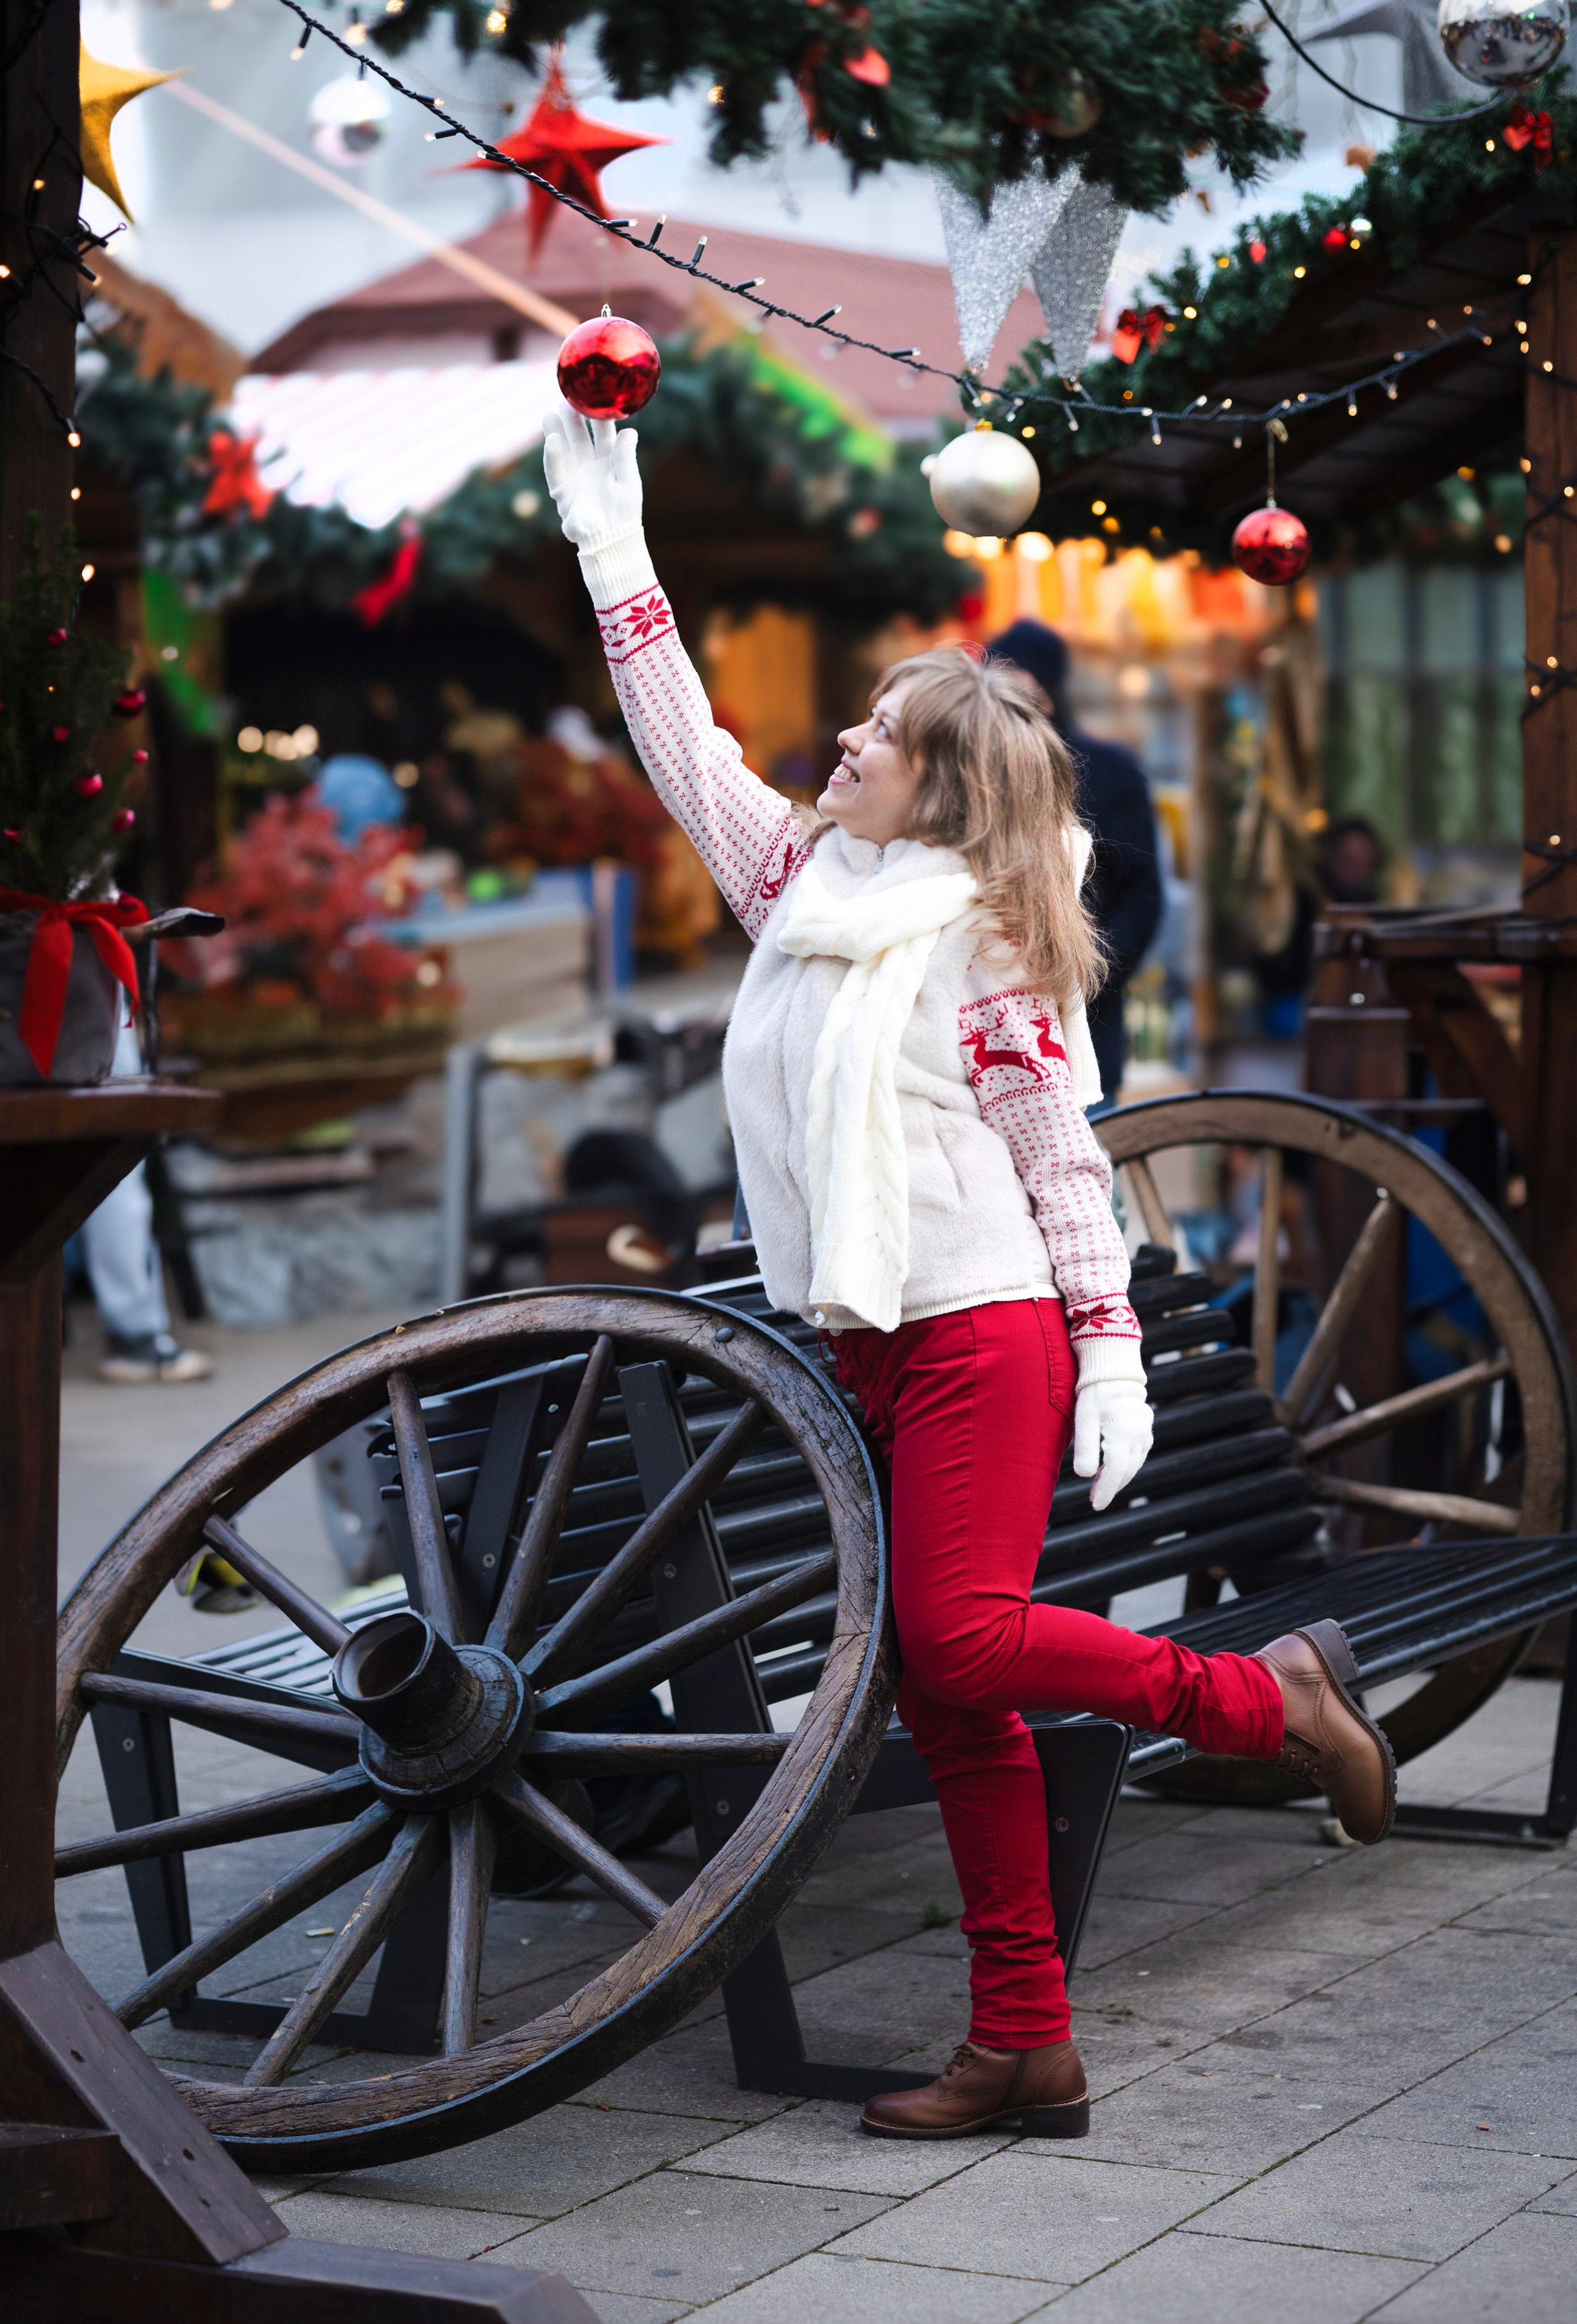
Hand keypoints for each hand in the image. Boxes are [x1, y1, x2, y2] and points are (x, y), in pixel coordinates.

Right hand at [541, 406, 643, 555]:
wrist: (611, 540)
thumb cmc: (624, 513)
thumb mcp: (628, 482)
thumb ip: (625, 457)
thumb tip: (629, 431)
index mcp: (609, 461)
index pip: (603, 433)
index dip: (598, 416)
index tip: (595, 396)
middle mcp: (590, 465)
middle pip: (580, 436)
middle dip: (573, 418)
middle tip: (567, 397)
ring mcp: (575, 476)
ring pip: (564, 448)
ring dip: (557, 431)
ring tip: (551, 411)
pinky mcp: (562, 490)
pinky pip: (555, 470)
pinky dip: (553, 456)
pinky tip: (552, 440)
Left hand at [1072, 1380, 1151, 1513]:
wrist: (1114, 1375)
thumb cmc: (1096, 1396)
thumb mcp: (1084, 1420)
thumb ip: (1085, 1447)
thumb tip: (1084, 1476)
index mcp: (1123, 1434)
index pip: (1116, 1471)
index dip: (1106, 1490)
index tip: (1096, 1505)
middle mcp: (1138, 1437)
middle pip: (1126, 1471)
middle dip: (1110, 1488)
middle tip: (1094, 1500)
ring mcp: (1145, 1435)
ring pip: (1133, 1465)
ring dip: (1117, 1479)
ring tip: (1098, 1488)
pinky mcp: (1145, 1433)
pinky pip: (1137, 1456)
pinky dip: (1125, 1467)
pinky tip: (1111, 1470)